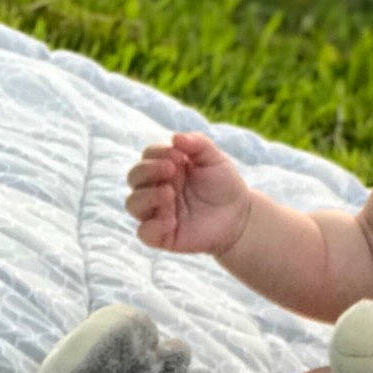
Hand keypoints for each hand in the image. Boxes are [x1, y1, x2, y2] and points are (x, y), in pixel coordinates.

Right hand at [124, 131, 251, 254]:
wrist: (239, 216)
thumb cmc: (224, 184)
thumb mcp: (214, 159)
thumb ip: (197, 144)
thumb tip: (175, 137)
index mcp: (165, 168)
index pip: (147, 155)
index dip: (158, 153)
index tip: (180, 156)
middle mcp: (156, 188)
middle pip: (134, 177)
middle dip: (148, 170)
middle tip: (171, 170)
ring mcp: (157, 212)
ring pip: (133, 203)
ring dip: (147, 196)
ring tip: (170, 193)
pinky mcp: (162, 235)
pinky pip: (144, 232)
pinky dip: (153, 225)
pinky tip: (172, 220)